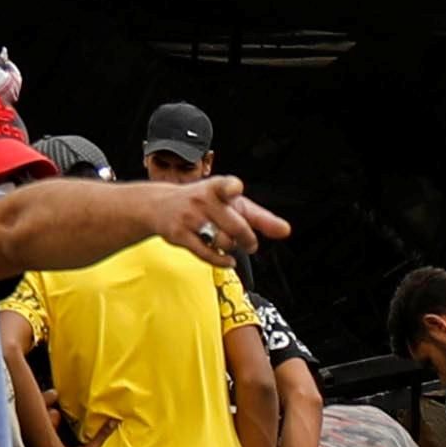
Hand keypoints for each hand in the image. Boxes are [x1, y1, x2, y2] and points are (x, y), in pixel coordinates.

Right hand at [157, 173, 292, 265]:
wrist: (160, 205)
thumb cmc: (203, 203)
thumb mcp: (229, 203)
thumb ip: (258, 216)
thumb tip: (285, 230)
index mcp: (217, 188)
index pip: (225, 186)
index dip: (231, 188)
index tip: (235, 189)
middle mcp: (203, 200)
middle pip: (236, 226)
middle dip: (248, 239)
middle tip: (250, 244)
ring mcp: (190, 217)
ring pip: (223, 242)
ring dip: (231, 247)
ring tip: (227, 242)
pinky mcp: (180, 235)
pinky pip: (206, 254)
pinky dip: (222, 261)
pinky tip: (227, 260)